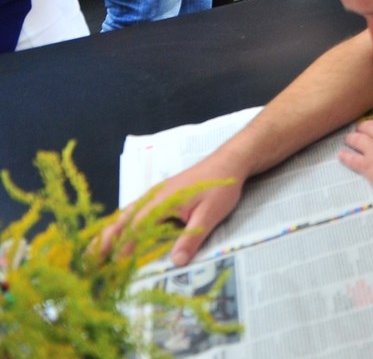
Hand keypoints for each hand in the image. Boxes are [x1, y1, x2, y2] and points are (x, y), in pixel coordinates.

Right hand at [104, 154, 246, 267]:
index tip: (115, 264)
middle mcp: (153, 196)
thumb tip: (176, 262)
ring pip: (126, 215)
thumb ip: (192, 237)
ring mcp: (156, 195)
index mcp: (162, 200)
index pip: (137, 226)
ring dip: (110, 233)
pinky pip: (135, 211)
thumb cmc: (221, 186)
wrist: (229, 162)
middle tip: (88, 261)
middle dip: (104, 240)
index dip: (125, 245)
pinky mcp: (161, 196)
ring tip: (95, 253)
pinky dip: (122, 224)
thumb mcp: (210, 214)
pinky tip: (118, 235)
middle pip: (123, 220)